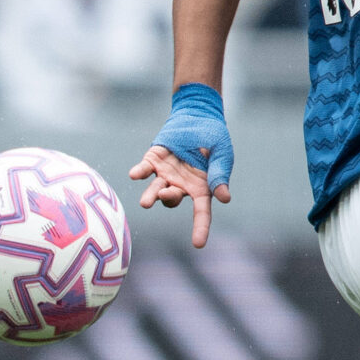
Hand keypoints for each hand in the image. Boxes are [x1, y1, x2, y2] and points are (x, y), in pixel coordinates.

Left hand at [128, 84, 233, 247]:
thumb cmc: (213, 137)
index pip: (201, 211)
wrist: (198, 115)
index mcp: (201, 187)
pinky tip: (135, 175)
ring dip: (151, 196)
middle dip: (169, 199)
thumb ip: (220, 174)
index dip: (200, 228)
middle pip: (173, 200)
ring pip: (156, 189)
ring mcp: (165, 173)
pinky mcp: (153, 159)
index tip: (198, 244)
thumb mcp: (222, 154)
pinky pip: (144, 169)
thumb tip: (224, 198)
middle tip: (166, 194)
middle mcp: (181, 185)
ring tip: (146, 203)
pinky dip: (139, 172)